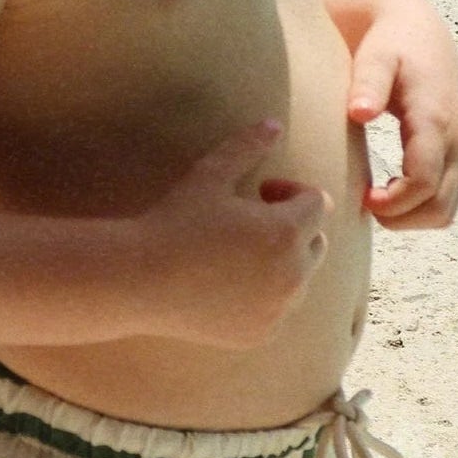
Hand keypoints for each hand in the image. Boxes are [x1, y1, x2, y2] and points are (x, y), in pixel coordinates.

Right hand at [142, 119, 331, 349]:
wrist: (140, 280)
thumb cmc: (176, 221)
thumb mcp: (210, 175)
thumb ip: (248, 147)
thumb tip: (275, 124)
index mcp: (286, 231)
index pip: (317, 203)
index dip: (290, 191)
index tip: (258, 191)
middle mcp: (294, 273)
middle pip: (315, 240)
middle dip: (291, 225)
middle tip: (247, 220)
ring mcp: (280, 308)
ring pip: (300, 276)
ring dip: (281, 259)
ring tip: (237, 251)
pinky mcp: (263, 332)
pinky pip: (280, 308)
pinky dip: (266, 295)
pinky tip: (227, 283)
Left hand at [347, 0, 457, 229]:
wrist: (419, 30)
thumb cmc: (391, 43)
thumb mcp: (376, 55)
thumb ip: (368, 82)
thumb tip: (359, 113)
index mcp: (435, 120)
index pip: (423, 182)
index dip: (394, 202)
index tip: (361, 199)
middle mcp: (455, 142)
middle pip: (439, 208)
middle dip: (401, 218)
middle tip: (362, 203)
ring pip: (446, 210)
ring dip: (411, 217)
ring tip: (372, 199)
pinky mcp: (454, 156)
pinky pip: (445, 199)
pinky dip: (419, 207)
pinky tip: (386, 191)